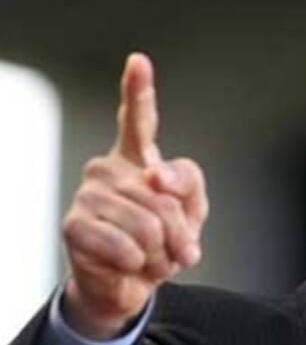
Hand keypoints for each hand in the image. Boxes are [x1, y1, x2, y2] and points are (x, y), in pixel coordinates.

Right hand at [61, 53, 208, 338]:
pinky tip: (129, 263)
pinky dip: (138, 263)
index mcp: (138, 159)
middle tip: (173, 248)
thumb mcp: (192, 211)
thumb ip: (187, 184)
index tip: (139, 62)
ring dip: (161, 252)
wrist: (131, 282)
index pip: (139, 120)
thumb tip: (154, 173)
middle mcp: (109, 168)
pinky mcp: (75, 224)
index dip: (138, 90)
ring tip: (150, 256)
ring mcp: (89, 193)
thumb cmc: (163, 242)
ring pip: (149, 223)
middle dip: (179, 232)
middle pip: (165, 195)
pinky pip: (125, 246)